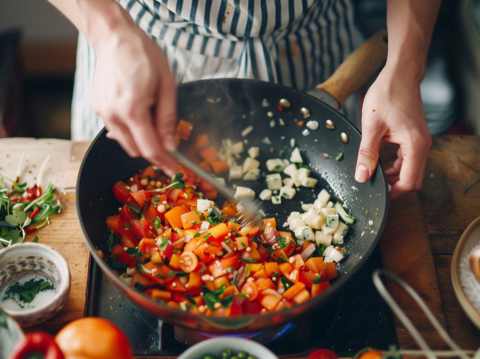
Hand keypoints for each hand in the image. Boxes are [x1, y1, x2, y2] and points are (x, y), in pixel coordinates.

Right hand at [91, 17, 177, 174]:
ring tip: (151, 117)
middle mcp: (113, 115)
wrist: (114, 38)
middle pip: (135, 150)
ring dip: (140, 140)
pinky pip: (115, 129)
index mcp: (132, 110)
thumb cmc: (144, 56)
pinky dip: (128, 129)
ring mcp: (101, 112)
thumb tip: (171, 145)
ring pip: (124, 142)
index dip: (164, 162)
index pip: (150, 148)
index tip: (175, 170)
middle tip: (168, 142)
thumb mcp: (167, 85)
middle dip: (152, 151)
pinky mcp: (96, 108)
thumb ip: (168, 118)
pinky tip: (136, 112)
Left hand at [355, 66, 431, 198]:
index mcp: (415, 145)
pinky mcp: (415, 138)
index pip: (410, 182)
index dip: (394, 193)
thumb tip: (362, 177)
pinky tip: (380, 165)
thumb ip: (367, 154)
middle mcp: (422, 145)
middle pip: (413, 179)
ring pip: (410, 170)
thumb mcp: (371, 126)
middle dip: (395, 187)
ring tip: (373, 177)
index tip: (378, 196)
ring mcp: (420, 142)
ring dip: (394, 177)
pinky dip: (396, 167)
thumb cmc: (386, 95)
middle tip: (373, 188)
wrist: (399, 75)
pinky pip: (408, 160)